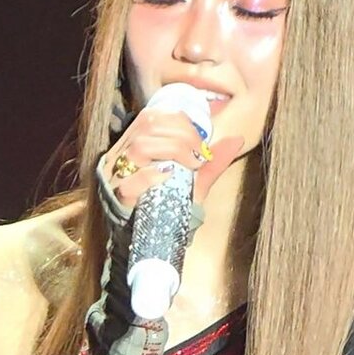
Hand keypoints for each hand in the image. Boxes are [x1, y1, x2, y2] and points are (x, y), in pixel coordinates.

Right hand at [99, 107, 244, 211]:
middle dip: (182, 135)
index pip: (152, 116)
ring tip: (190, 165)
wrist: (149, 239)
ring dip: (173, 150)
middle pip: (148, 126)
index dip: (179, 121)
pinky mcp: (117, 197)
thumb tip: (237, 138)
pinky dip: (152, 175)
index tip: (200, 141)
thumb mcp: (192, 181)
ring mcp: (116, 175)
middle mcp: (122, 154)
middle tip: (199, 156)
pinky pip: (130, 181)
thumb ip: (212, 161)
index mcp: (135, 143)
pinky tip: (169, 176)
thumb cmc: (168, 205)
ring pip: (140, 146)